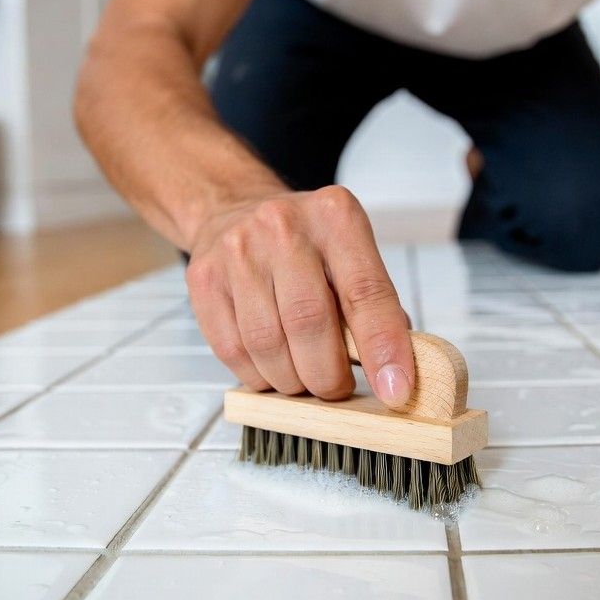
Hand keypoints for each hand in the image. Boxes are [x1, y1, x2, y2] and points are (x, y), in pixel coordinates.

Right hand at [186, 185, 414, 406]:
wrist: (236, 210)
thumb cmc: (305, 244)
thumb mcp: (351, 254)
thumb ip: (375, 307)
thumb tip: (394, 371)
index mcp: (336, 217)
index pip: (366, 292)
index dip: (384, 349)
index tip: (395, 390)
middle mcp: (284, 227)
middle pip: (310, 323)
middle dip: (328, 376)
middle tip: (336, 388)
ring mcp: (239, 250)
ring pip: (268, 345)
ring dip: (292, 381)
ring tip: (304, 378)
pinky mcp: (204, 277)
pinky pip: (233, 350)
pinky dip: (258, 375)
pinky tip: (272, 368)